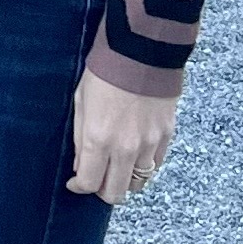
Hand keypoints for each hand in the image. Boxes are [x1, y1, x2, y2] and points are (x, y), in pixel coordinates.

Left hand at [68, 68, 176, 206]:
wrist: (141, 51)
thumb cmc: (105, 72)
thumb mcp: (81, 102)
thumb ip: (80, 139)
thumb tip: (81, 166)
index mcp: (99, 140)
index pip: (89, 184)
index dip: (79, 187)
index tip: (76, 182)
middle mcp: (125, 149)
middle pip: (116, 193)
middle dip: (102, 190)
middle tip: (97, 179)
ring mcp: (149, 144)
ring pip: (138, 183)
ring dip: (126, 180)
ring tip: (117, 167)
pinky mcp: (166, 136)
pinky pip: (156, 165)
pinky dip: (144, 166)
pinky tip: (135, 154)